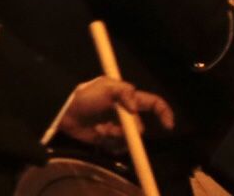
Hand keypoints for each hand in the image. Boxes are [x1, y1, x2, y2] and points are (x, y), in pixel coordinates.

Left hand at [57, 75, 175, 145]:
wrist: (65, 112)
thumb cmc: (85, 96)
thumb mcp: (105, 87)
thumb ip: (124, 92)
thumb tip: (135, 109)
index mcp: (127, 98)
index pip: (152, 103)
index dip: (163, 112)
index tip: (168, 126)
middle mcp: (125, 113)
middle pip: (140, 127)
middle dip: (129, 130)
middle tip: (112, 127)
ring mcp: (117, 126)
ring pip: (130, 139)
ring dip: (117, 136)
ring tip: (102, 130)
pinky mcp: (108, 138)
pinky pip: (118, 146)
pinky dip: (110, 142)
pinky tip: (99, 134)